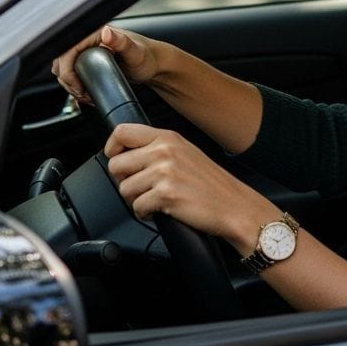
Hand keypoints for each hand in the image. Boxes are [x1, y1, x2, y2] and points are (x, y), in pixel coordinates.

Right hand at [51, 25, 163, 104]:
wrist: (153, 65)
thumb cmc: (147, 56)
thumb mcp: (134, 51)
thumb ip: (121, 41)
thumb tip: (106, 31)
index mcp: (95, 33)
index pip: (66, 49)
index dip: (66, 70)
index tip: (77, 86)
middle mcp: (89, 40)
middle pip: (61, 61)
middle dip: (67, 81)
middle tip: (82, 93)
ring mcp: (87, 52)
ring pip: (64, 69)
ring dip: (70, 85)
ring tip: (85, 95)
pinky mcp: (88, 63)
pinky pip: (72, 74)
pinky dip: (75, 86)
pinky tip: (86, 94)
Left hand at [104, 123, 260, 243]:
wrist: (234, 205)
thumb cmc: (211, 183)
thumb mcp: (185, 152)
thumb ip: (158, 147)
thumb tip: (126, 155)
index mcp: (168, 137)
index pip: (122, 132)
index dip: (112, 148)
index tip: (117, 159)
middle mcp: (164, 150)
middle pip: (116, 164)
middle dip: (124, 181)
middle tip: (140, 187)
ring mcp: (165, 172)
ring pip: (124, 188)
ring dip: (135, 199)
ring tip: (154, 200)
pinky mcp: (166, 194)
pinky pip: (136, 207)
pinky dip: (145, 214)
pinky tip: (160, 210)